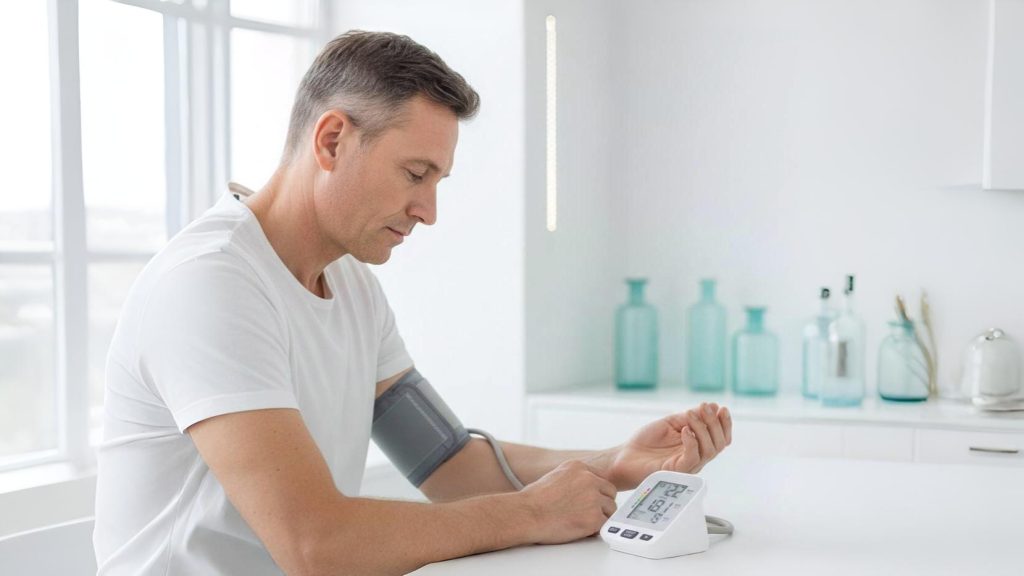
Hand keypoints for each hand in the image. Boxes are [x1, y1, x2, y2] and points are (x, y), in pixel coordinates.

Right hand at [518, 460, 617, 544]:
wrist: (527, 514)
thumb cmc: (534, 500)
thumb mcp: (555, 477)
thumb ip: (574, 479)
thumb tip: (583, 490)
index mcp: (579, 467)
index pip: (601, 478)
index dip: (597, 491)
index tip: (592, 499)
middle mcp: (589, 479)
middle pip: (610, 492)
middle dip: (603, 503)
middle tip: (590, 512)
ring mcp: (593, 498)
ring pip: (611, 509)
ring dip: (601, 516)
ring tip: (583, 522)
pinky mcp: (594, 518)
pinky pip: (605, 524)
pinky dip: (597, 529)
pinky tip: (582, 529)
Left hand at [603, 403, 731, 489]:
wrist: (626, 456)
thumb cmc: (647, 441)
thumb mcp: (671, 422)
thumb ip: (691, 416)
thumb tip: (713, 406)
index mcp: (697, 445)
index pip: (721, 438)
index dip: (725, 424)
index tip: (722, 408)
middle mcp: (696, 456)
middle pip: (719, 444)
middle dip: (715, 423)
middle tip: (705, 407)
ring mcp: (688, 465)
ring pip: (709, 450)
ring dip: (702, 428)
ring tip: (689, 414)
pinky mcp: (677, 471)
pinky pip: (692, 458)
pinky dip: (692, 441)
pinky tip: (684, 430)